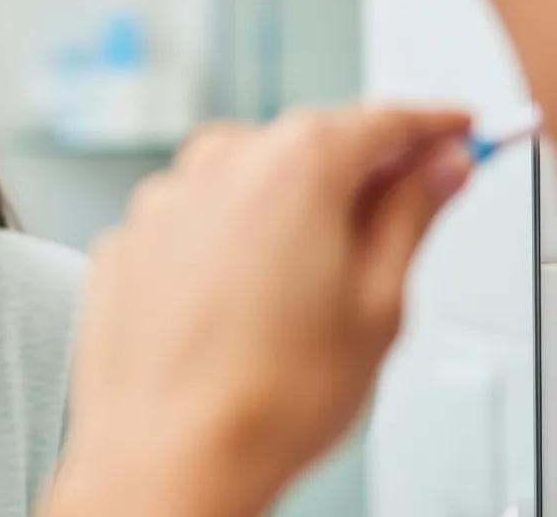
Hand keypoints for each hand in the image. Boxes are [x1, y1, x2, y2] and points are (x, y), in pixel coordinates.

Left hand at [43, 104, 471, 516]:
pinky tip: (236, 303)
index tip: (448, 134)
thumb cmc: (267, 396)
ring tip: (299, 293)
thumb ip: (410, 216)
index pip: (382, 122)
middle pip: (308, 145)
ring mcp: (164, 196)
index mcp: (294, 164)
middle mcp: (218, 163)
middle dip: (353, 175)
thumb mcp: (378, 304)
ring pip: (245, 182)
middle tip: (388, 220)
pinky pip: (194, 220)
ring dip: (281, 212)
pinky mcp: (130, 234)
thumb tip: (432, 172)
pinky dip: (222, 242)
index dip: (428, 128)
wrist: (163, 455)